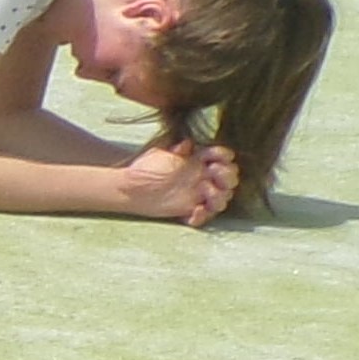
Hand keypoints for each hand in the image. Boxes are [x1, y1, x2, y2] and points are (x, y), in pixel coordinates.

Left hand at [119, 135, 237, 224]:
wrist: (128, 187)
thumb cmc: (145, 166)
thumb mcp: (160, 153)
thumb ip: (177, 149)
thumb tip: (188, 143)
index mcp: (200, 160)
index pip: (223, 157)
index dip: (223, 156)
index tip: (213, 157)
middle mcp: (203, 177)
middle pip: (229, 179)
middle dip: (227, 176)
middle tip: (213, 173)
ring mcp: (198, 195)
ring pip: (222, 199)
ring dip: (219, 197)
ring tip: (207, 192)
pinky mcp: (189, 210)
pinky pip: (203, 216)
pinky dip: (202, 216)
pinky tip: (193, 213)